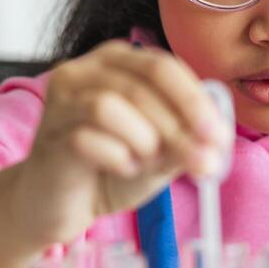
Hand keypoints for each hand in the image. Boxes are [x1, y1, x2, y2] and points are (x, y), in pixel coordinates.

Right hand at [17, 40, 225, 244]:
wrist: (59, 206)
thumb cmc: (109, 170)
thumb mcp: (160, 153)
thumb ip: (186, 141)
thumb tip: (216, 143)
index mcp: (117, 62)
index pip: (164, 66)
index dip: (195, 101)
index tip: (218, 137)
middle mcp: (85, 69)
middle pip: (143, 82)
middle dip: (179, 125)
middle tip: (201, 161)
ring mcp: (62, 99)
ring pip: (112, 106)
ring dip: (142, 142)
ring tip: (144, 163)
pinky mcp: (50, 131)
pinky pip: (89, 138)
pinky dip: (116, 158)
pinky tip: (120, 170)